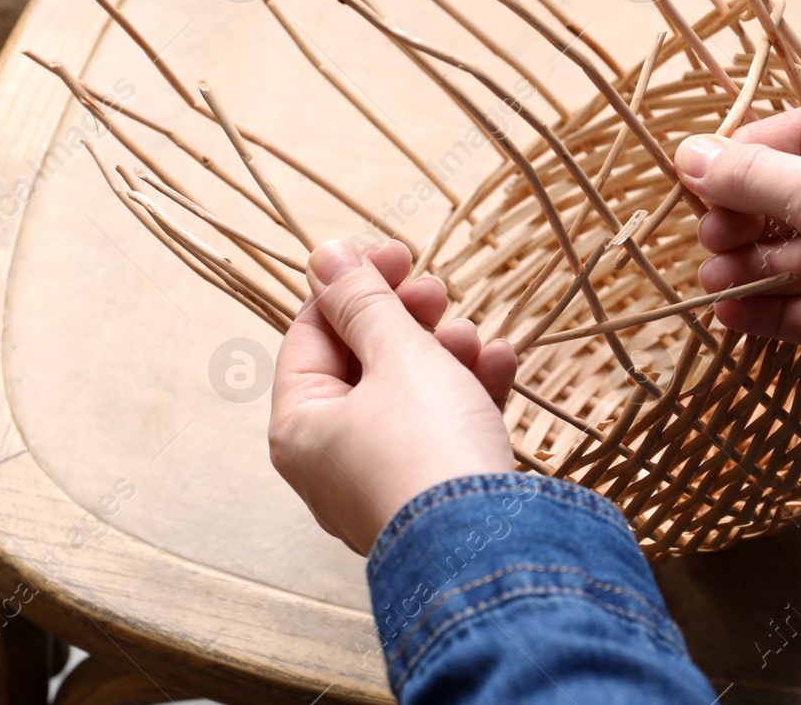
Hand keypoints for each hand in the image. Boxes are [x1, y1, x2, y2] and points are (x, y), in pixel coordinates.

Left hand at [269, 238, 517, 554]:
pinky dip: (469, 393)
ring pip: (408, 396)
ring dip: (444, 354)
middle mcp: (330, 459)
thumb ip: (363, 301)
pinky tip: (501, 363)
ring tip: (474, 337)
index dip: (353, 285)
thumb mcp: (397, 354)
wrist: (489, 548)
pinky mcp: (430, 499)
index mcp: (300, 425)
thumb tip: (325, 255)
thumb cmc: (426, 446)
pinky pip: (441, 432)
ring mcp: (379, 482)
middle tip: (437, 290)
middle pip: (360, 363)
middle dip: (405, 320)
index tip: (396, 252)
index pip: (312, 334)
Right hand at [674, 107, 800, 420]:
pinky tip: (730, 313)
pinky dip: (767, 311)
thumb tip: (690, 154)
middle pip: (793, 200)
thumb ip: (760, 178)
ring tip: (713, 278)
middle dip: (744, 214)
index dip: (749, 150)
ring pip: (796, 259)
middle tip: (709, 233)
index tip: (698, 174)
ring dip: (749, 266)